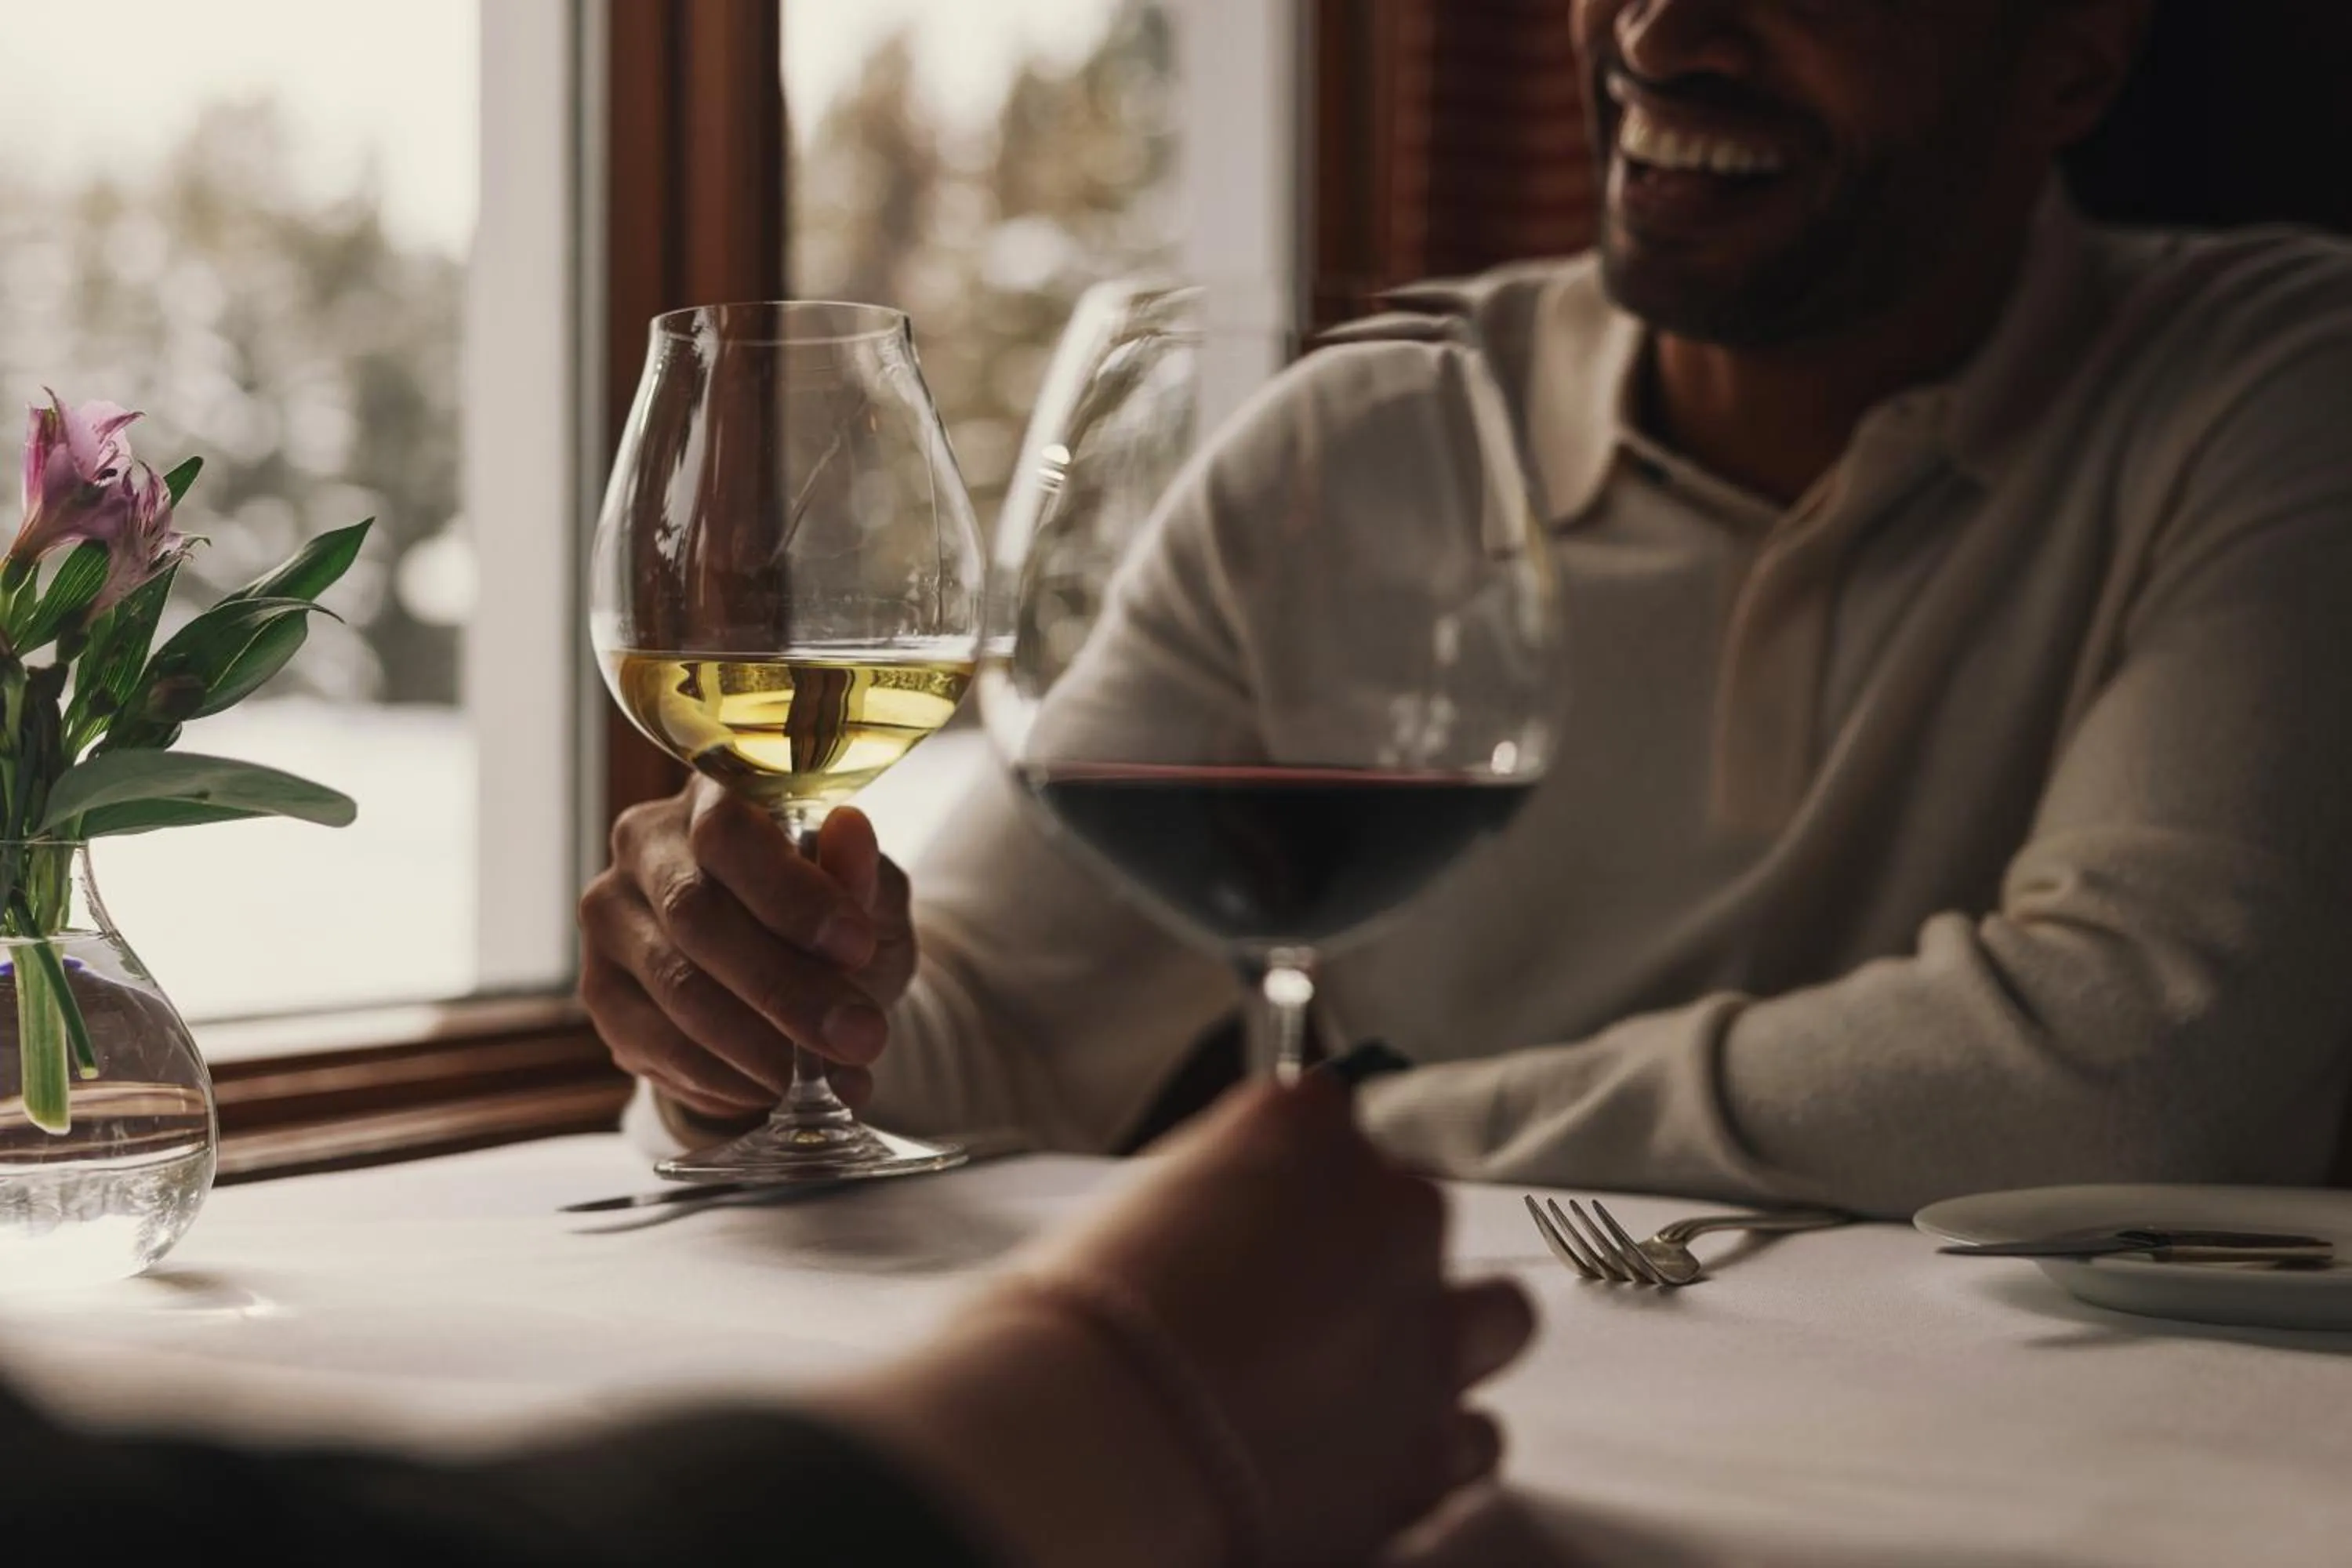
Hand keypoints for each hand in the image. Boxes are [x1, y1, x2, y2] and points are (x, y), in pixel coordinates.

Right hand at [576, 778, 918, 1118]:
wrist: (787, 988)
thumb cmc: (832, 927)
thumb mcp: (869, 901)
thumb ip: (862, 876)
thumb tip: (851, 831)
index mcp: (712, 797)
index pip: (729, 832)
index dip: (791, 892)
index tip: (857, 946)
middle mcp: (645, 846)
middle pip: (697, 917)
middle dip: (787, 988)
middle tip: (859, 1036)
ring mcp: (611, 919)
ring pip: (677, 989)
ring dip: (762, 1046)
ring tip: (834, 1077)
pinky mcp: (599, 991)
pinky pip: (656, 1044)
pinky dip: (726, 1078)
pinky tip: (777, 1089)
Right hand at [825, 1077, 1535, 1567]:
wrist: (1095, 1445)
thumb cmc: (1081, 1323)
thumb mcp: (1130, 1210)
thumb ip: (1215, 1195)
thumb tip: (1225, 1229)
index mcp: (1300, 1130)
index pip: (1328, 1116)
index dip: (1294, 1176)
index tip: (1266, 1214)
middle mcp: (1384, 1212)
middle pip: (1415, 1211)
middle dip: (1373, 1254)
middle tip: (1303, 1305)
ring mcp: (1425, 1328)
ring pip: (1495, 1316)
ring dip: (1445, 1337)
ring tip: (1373, 1375)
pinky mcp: (1434, 1444)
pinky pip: (1479, 1434)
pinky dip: (1436, 1443)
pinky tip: (1373, 1453)